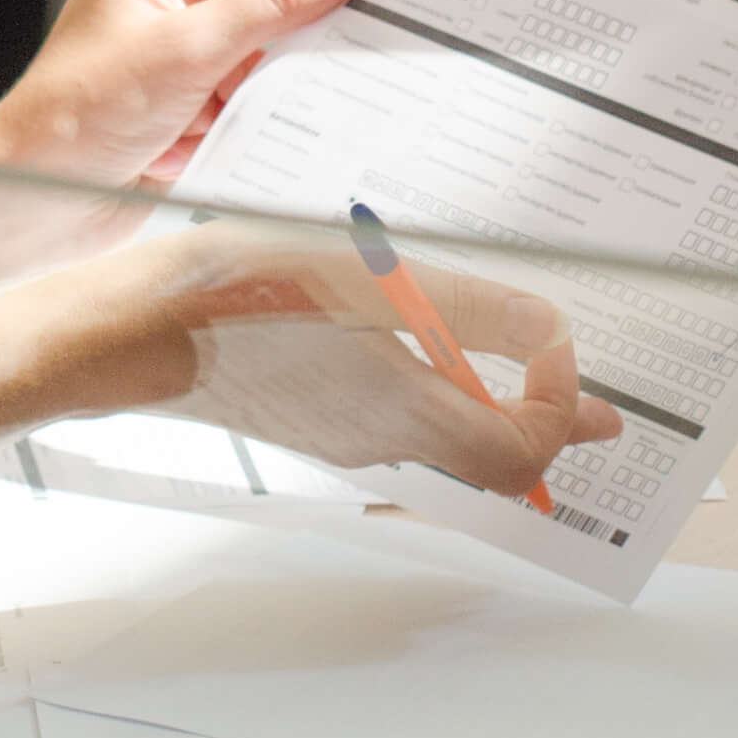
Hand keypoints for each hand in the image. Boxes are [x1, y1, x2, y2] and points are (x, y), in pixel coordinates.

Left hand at [0, 0, 380, 190]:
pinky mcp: (190, 106)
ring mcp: (180, 55)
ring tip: (354, 73)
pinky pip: (254, 93)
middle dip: (316, 9)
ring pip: (266, 45)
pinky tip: (311, 117)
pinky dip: (279, 106)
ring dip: (299, 64)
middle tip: (386, 19)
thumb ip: (274, 3)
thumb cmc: (79, 113)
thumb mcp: (190, 48)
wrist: (35, 200)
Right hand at [36, 220, 618, 496]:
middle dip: (547, 421)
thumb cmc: (244, 298)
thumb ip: (468, 309)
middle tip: (598, 406)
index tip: (559, 347)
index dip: (563, 407)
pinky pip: (400, 420)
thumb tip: (545, 330)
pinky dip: (439, 392)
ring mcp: (342, 435)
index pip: (524, 449)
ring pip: (447, 440)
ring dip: (494, 406)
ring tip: (523, 366)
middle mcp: (382, 438)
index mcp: (407, 411)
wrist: (138, 329)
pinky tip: (428, 345)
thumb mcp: (372, 281)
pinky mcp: (309, 418)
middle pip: (493, 456)